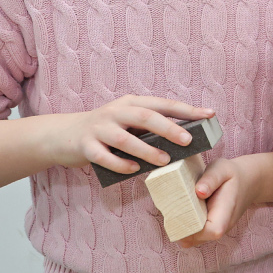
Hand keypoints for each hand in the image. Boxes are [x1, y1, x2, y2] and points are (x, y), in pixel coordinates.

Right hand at [39, 96, 212, 174]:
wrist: (62, 135)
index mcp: (131, 103)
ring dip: (146, 150)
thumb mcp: (127, 122)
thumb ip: (149, 128)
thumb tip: (184, 141)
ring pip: (124, 138)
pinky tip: (134, 170)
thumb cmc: (105, 131)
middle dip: (169, 127)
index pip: (163, 103)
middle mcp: (115, 111)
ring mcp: (99, 128)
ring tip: (165, 160)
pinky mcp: (85, 146)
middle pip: (145, 116)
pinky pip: (104, 156)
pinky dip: (120, 163)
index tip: (210, 114)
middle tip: (188, 140)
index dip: (187, 109)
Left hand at [178, 152, 272, 245]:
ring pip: (194, 240)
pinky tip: (179, 215)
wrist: (248, 182)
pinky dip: (184, 229)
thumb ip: (211, 178)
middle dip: (181, 231)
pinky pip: (194, 236)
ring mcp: (216, 230)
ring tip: (173, 214)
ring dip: (181, 231)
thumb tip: (199, 192)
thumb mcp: (223, 169)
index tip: (180, 214)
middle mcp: (222, 226)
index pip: (212, 231)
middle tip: (170, 213)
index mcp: (226, 212)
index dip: (194, 229)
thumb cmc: (233, 175)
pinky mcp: (210, 229)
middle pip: (198, 239)